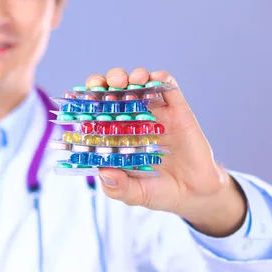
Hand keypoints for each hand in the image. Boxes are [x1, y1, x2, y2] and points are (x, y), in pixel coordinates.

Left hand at [85, 68, 246, 236]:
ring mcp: (155, 114)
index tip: (76, 97)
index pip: (94, 113)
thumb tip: (104, 174)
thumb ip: (118, 188)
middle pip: (113, 93)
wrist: (195, 193)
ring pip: (139, 85)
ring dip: (131, 77)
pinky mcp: (178, 111)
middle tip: (105, 84)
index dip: (84, 102)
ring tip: (129, 82)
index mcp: (115, 136)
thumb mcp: (135, 194)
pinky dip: (160, 79)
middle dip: (105, 83)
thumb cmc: (158, 191)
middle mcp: (132, 121)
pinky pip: (169, 88)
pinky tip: (155, 79)